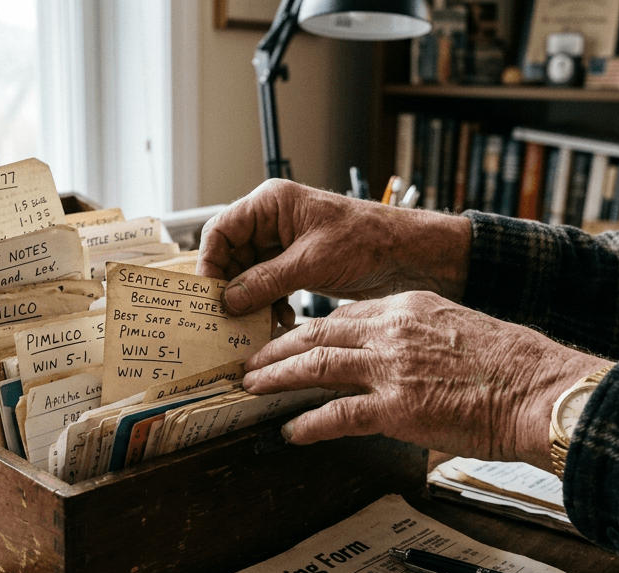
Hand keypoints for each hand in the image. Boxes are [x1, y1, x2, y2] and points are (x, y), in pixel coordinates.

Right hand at [198, 179, 471, 327]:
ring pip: (247, 275)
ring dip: (250, 300)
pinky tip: (279, 319)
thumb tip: (228, 299)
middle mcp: (272, 221)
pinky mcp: (296, 266)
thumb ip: (265, 281)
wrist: (408, 255)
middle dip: (230, 287)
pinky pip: (267, 286)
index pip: (220, 230)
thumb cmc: (369, 240)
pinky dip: (268, 304)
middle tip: (227, 316)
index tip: (209, 293)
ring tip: (256, 322)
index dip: (209, 262)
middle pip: (229, 255)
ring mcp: (283, 245)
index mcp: (272, 203)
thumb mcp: (311, 261)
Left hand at [242, 292, 608, 468]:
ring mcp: (390, 369)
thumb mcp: (461, 331)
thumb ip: (424, 339)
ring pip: (315, 366)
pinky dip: (305, 424)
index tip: (292, 339)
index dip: (310, 328)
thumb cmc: (515, 367)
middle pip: (317, 332)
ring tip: (251, 388)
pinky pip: (335, 415)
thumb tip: (407, 360)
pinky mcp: (395, 409)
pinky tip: (288, 431)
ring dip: (276, 378)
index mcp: (409, 307)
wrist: (541, 390)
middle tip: (252, 361)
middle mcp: (392, 331)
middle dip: (278, 348)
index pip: (345, 313)